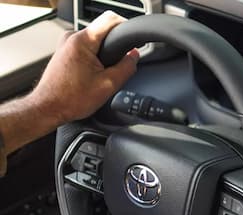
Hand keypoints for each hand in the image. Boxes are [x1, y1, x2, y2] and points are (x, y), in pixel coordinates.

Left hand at [31, 11, 138, 125]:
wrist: (49, 107)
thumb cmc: (70, 99)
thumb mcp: (108, 85)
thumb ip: (126, 67)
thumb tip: (134, 56)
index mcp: (82, 41)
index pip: (110, 20)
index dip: (126, 28)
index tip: (132, 42)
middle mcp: (71, 38)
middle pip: (104, 31)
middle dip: (114, 48)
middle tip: (112, 69)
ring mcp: (66, 44)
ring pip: (96, 41)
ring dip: (104, 55)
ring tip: (99, 74)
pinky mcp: (65, 51)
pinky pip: (87, 48)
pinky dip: (94, 59)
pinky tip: (91, 75)